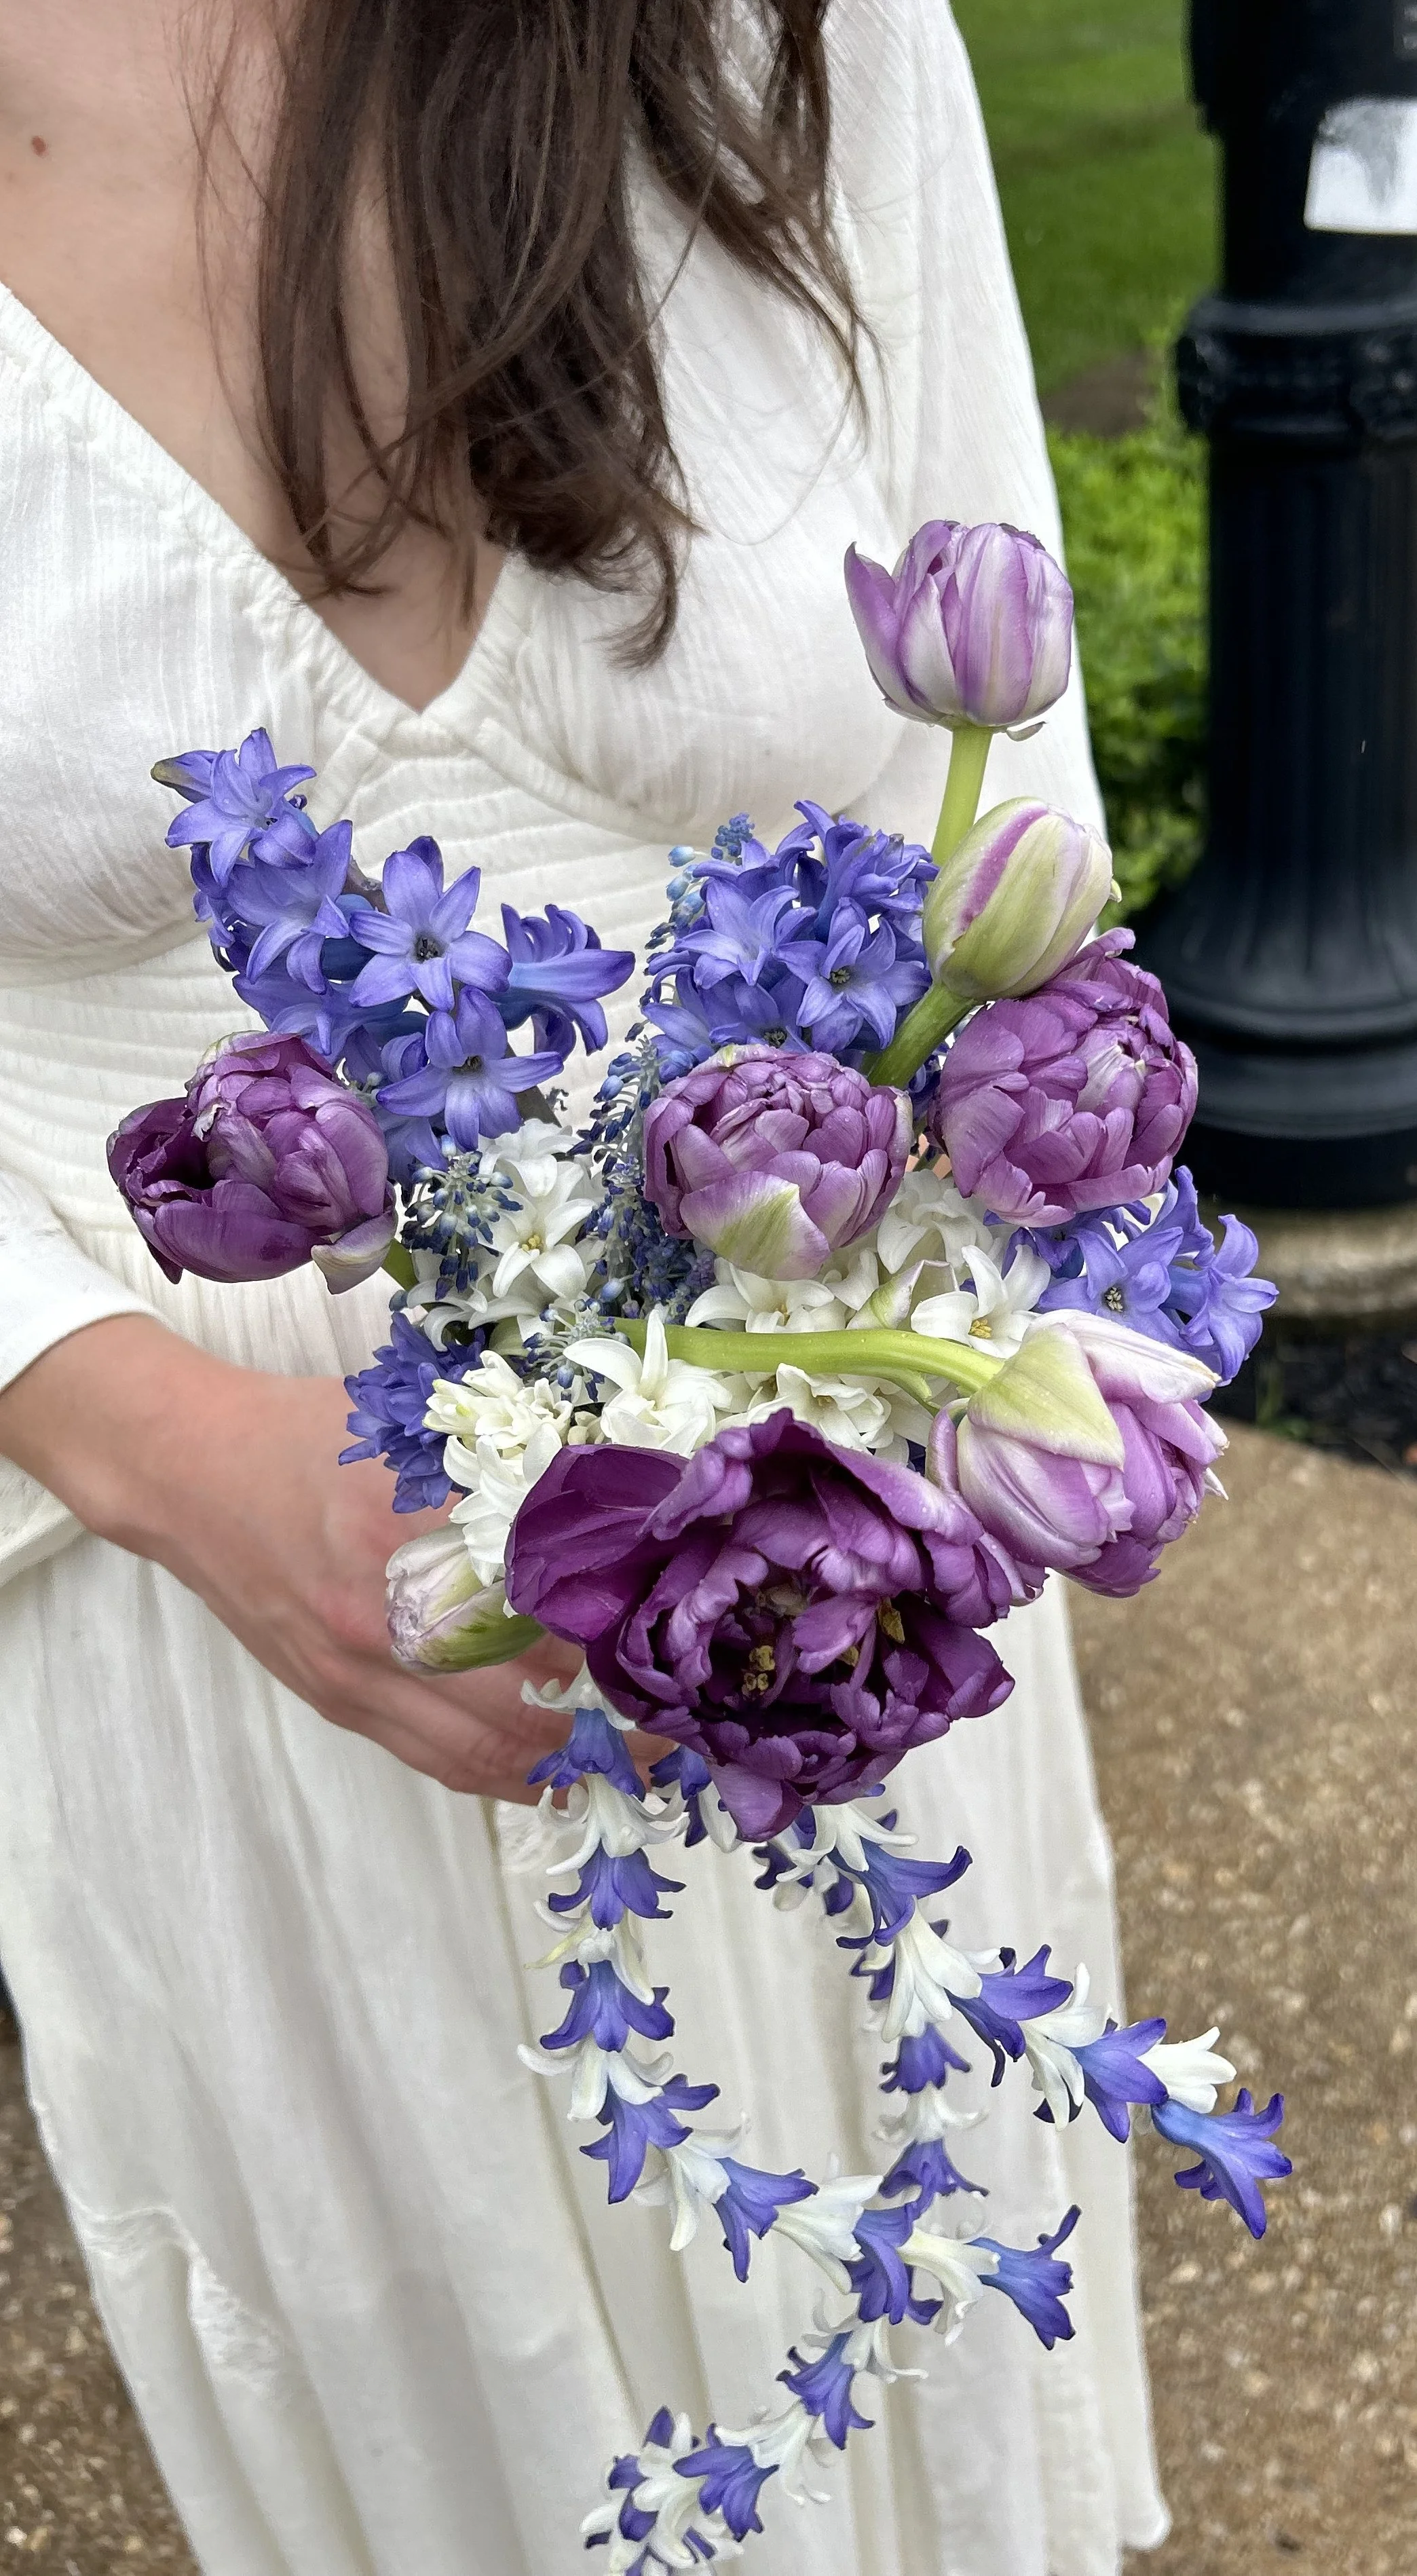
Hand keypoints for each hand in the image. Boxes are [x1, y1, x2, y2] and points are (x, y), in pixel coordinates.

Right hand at [0, 1316, 658, 1801]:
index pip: (542, 1611)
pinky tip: (550, 1768)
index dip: (614, 1641)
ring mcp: (355, 1673)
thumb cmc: (307, 1433)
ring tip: (630, 1762)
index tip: (672, 1648)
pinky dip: (501, 1774)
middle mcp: (384, 1621)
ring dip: (563, 1767)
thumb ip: (505, 1467)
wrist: (188, 1471)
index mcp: (412, 1536)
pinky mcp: (335, 1701)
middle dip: (607, 1728)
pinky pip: (434, 1760)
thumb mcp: (415, 1426)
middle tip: (673, 1725)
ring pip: (481, 1753)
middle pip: (521, 1706)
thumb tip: (615, 1498)